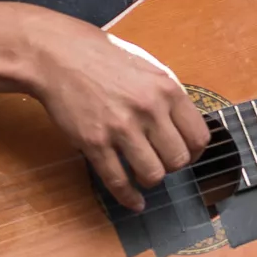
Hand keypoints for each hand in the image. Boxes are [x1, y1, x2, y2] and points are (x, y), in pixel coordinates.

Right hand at [26, 13, 212, 211]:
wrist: (57, 55)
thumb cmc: (102, 57)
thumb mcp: (148, 66)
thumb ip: (168, 95)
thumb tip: (185, 125)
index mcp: (167, 89)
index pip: (199, 136)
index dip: (194, 152)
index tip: (186, 154)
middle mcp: (148, 109)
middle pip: (178, 159)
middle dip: (173, 166)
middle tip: (162, 161)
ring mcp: (120, 128)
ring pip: (152, 174)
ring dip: (150, 178)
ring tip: (144, 172)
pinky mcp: (94, 143)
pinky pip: (118, 181)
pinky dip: (128, 197)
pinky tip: (134, 201)